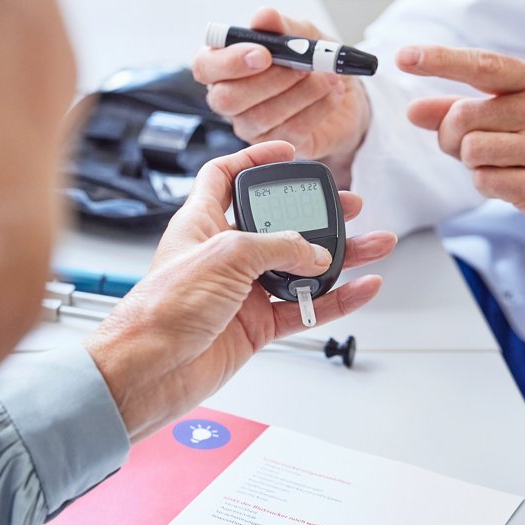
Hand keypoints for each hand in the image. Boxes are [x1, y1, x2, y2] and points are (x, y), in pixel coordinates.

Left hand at [84, 141, 396, 441]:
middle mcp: (222, 254)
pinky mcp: (253, 326)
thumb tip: (315, 250)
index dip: (254, 161)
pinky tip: (361, 288)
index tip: (288, 154)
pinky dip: (336, 300)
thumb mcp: (224, 257)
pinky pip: (304, 308)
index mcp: (201, 223)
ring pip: (300, 268)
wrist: (148, 371)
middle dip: (316, 213)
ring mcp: (240, 291)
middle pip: (277, 223)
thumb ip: (276, 246)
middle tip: (350, 206)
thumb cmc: (161, 311)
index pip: (224, 177)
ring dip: (339, 257)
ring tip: (376, 245)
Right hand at [192, 7, 370, 169]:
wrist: (343, 91)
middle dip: (269, 80)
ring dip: (301, 93)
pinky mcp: (276, 145)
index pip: (205, 67)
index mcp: (225, 66)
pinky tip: (333, 93)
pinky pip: (290, 132)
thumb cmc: (311, 61)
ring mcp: (250, 126)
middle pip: (226, 99)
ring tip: (328, 76)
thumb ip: (281, 26)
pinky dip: (318, 108)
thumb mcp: (301, 34)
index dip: (229, 62)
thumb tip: (263, 16)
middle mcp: (230, 98)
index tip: (262, 53)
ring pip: (261, 116)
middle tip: (303, 65)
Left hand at [398, 44, 524, 297]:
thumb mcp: (520, 115)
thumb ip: (463, 109)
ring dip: (472, 163)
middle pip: (463, 116)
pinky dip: (487, 184)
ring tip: (503, 163)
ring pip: (470, 150)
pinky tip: (515, 182)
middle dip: (451, 135)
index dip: (440, 60)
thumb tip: (413, 110)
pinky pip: (483, 181)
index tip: (404, 56)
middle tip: (468, 145)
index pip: (483, 64)